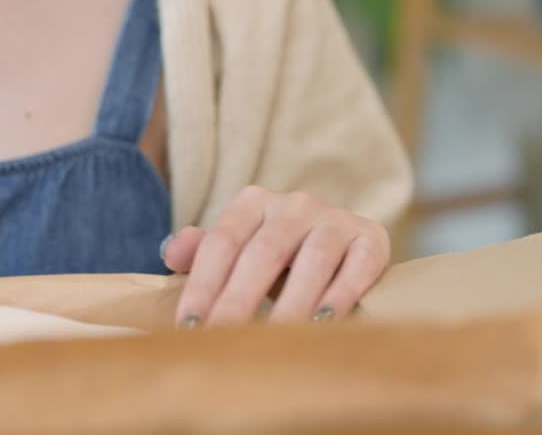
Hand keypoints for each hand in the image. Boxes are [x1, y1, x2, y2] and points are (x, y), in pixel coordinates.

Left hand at [161, 186, 390, 326]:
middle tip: (223, 339)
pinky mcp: (372, 237)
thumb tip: (170, 253)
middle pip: (262, 253)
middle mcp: (294, 203)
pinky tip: (325, 323)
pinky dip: (342, 293)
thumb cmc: (277, 254)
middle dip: (239, 300)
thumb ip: (202, 251)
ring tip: (274, 339)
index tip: (189, 326)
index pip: (221, 243)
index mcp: (252, 202)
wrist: (341, 241)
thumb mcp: (239, 248)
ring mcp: (335, 218)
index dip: (203, 285)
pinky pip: (358, 265)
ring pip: (312, 260)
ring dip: (291, 302)